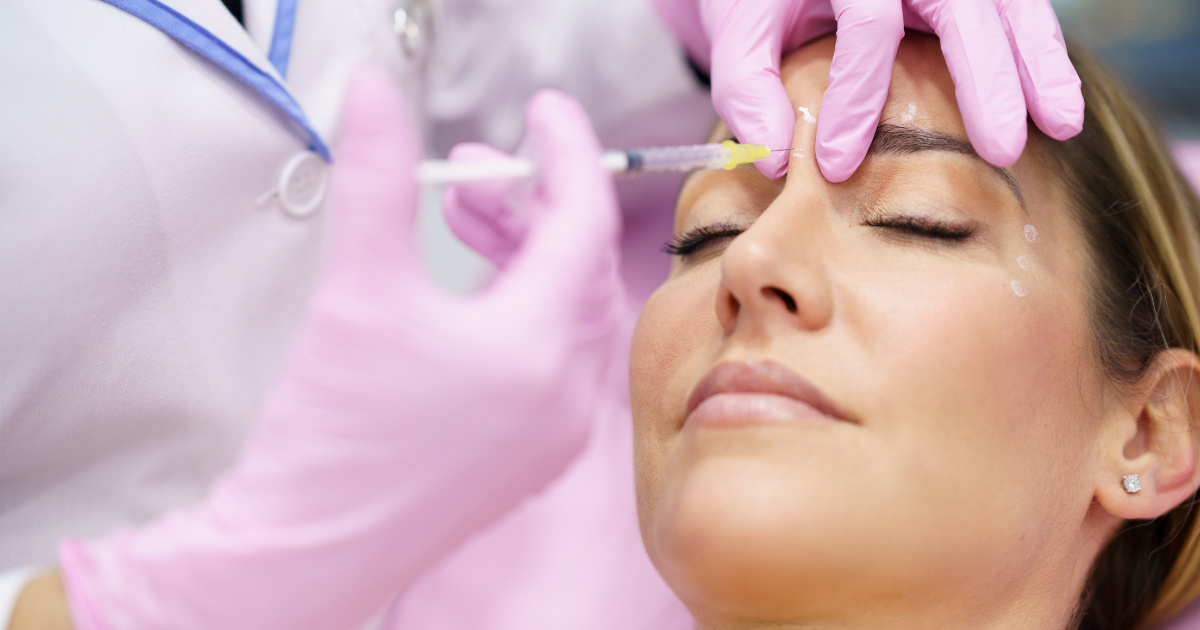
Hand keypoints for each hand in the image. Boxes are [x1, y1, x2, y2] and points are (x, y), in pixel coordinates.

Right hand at [57, 72, 622, 629]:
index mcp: (539, 348)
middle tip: (474, 169)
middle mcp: (565, 394)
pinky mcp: (529, 453)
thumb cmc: (332, 441)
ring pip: (562, 311)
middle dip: (527, 204)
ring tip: (458, 217)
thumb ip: (376, 179)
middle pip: (574, 265)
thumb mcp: (356, 287)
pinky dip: (519, 307)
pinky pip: (549, 357)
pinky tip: (465, 288)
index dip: (566, 154)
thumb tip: (376, 98)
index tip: (543, 114)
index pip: (580, 222)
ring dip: (520, 254)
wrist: (305, 550)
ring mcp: (553, 431)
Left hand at [650, 0, 1083, 181]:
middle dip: (988, 81)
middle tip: (1002, 150)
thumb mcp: (738, 33)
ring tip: (1062, 125)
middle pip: (963, 9)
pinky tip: (1056, 103)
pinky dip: (1040, 51)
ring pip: (1009, 5)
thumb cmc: (761, 0)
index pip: (868, 27)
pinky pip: (1016, 8)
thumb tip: (776, 162)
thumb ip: (747, 91)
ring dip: (1038, 64)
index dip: (856, 99)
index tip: (838, 165)